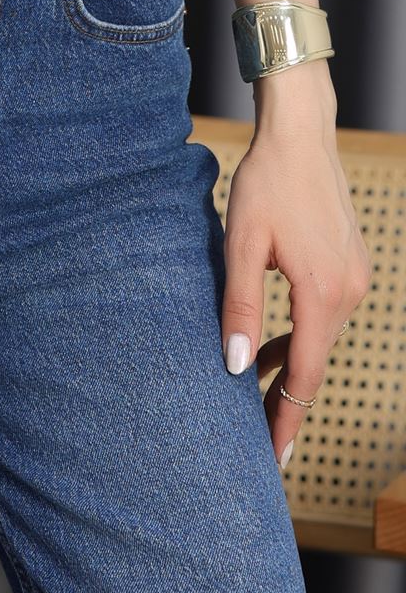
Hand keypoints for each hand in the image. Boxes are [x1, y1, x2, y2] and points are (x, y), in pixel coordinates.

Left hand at [220, 100, 370, 467]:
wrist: (301, 134)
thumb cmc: (266, 183)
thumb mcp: (241, 244)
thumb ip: (240, 306)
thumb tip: (237, 366)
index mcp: (323, 293)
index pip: (305, 376)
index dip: (287, 419)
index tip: (272, 458)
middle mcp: (349, 293)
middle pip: (317, 364)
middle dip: (288, 402)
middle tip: (258, 441)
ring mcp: (355, 279)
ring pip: (320, 339)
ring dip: (292, 366)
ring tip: (257, 396)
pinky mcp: (350, 266)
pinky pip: (324, 315)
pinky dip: (301, 334)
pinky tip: (274, 343)